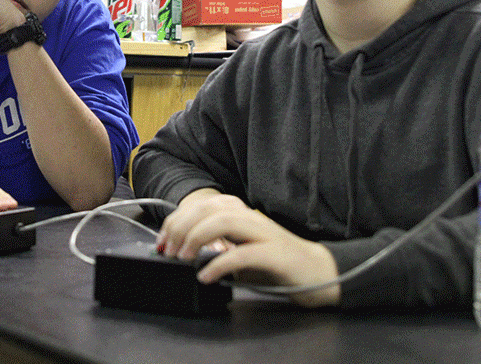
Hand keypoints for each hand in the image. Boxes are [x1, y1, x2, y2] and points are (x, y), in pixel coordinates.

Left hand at [158, 189, 341, 307]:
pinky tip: (206, 276)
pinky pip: (243, 254)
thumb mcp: (241, 251)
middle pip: (209, 209)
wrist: (318, 272)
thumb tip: (184, 253)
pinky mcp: (275, 254)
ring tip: (183, 257)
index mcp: (241, 214)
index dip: (176, 220)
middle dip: (181, 227)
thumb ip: (217, 247)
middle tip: (168, 251)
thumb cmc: (277, 264)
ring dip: (197, 238)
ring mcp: (264, 234)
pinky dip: (220, 264)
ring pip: (224, 221)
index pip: (202, 205)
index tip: (162, 241)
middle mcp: (251, 218)